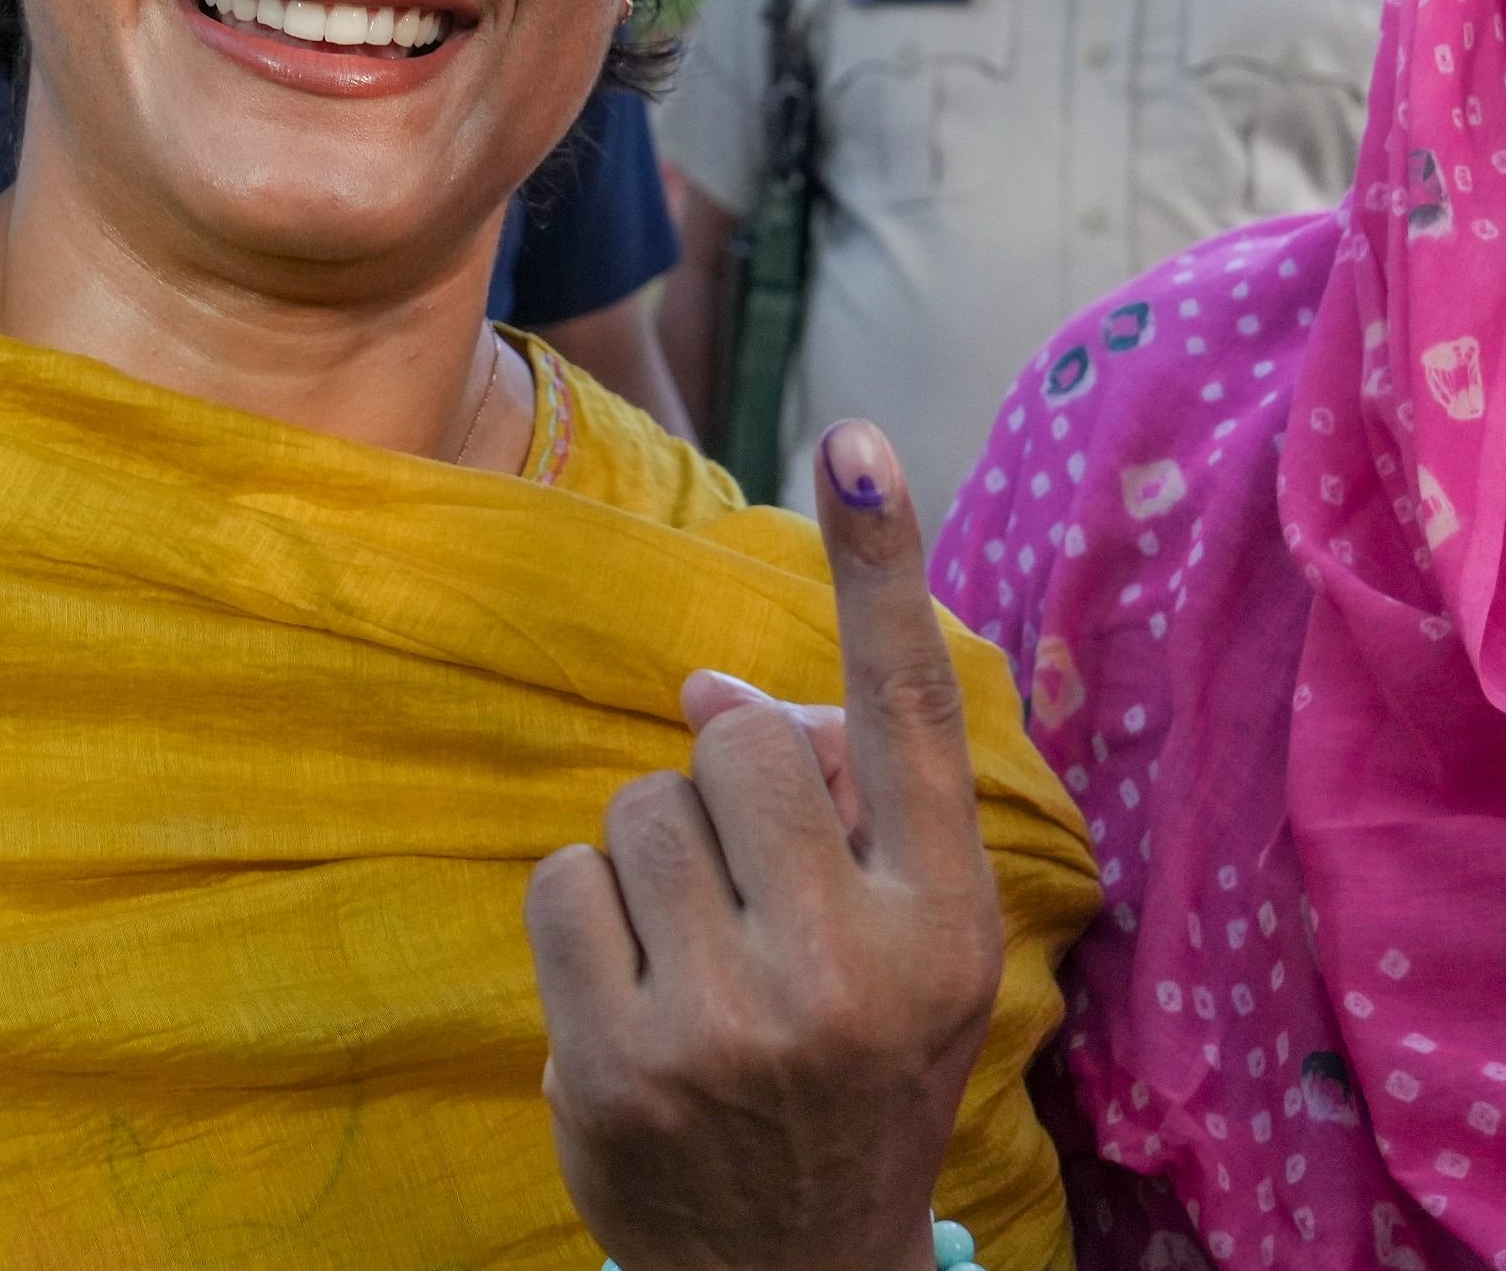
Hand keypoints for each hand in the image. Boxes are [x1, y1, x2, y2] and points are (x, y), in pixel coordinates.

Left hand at [528, 420, 999, 1270]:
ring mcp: (730, 1023)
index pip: (910, 715)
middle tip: (749, 889)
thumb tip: (706, 685)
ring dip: (650, 858)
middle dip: (723, 789)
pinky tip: (633, 996)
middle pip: (737, 749)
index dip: (882, 567)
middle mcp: (852, 965)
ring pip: (639, 808)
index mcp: (942, 920)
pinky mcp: (618, 1067)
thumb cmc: (850, 1063)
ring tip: (696, 957)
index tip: (857, 438)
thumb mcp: (898, 945)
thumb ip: (837, 804)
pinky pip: (563, 885)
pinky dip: (586, 919)